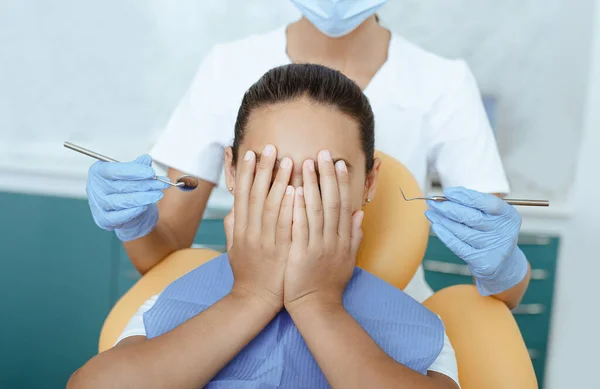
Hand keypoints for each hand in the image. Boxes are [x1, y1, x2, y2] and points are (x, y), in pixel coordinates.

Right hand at [86, 155, 170, 241]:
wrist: (125, 210)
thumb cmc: (127, 187)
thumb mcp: (133, 173)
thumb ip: (138, 166)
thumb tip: (146, 159)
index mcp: (98, 172)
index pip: (114, 170)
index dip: (134, 171)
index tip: (150, 172)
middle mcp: (94, 188)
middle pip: (122, 186)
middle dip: (145, 184)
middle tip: (162, 183)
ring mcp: (98, 205)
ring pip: (123, 201)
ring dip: (144, 197)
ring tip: (158, 194)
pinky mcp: (104, 220)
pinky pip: (121, 215)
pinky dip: (135, 210)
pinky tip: (146, 205)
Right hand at [226, 145, 293, 311]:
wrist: (255, 299)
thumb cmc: (246, 271)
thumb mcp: (234, 247)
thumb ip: (233, 226)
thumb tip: (234, 207)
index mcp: (239, 227)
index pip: (241, 193)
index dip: (245, 172)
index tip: (250, 152)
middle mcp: (249, 230)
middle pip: (255, 193)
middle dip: (262, 168)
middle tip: (270, 146)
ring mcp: (264, 240)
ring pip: (271, 205)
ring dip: (278, 181)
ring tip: (287, 160)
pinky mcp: (279, 250)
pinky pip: (284, 224)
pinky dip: (289, 206)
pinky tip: (294, 189)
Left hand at [284, 150, 363, 312]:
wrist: (317, 307)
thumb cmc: (329, 283)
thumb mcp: (348, 259)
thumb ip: (354, 235)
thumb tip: (360, 213)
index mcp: (343, 239)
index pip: (344, 204)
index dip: (341, 182)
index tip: (338, 163)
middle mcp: (333, 239)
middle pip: (332, 201)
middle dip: (327, 175)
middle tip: (322, 153)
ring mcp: (318, 246)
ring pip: (316, 209)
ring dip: (311, 184)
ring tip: (305, 163)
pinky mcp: (301, 254)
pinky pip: (300, 226)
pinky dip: (297, 207)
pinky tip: (292, 190)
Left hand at [425, 186, 527, 294]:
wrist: (503, 263)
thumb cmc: (492, 231)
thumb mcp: (491, 216)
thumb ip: (474, 204)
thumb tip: (449, 195)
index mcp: (509, 216)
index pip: (487, 202)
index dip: (466, 196)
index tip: (447, 192)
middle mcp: (504, 232)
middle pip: (472, 217)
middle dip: (448, 207)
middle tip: (432, 202)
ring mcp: (493, 248)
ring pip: (462, 231)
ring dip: (442, 220)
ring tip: (430, 213)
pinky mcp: (482, 262)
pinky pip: (458, 246)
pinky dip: (445, 235)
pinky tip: (435, 226)